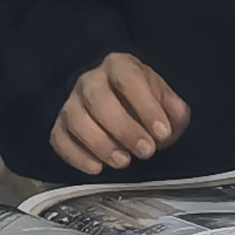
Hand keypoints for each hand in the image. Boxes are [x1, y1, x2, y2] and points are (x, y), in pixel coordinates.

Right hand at [51, 51, 187, 173]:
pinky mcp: (59, 125)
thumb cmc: (141, 100)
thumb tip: (176, 118)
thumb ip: (173, 108)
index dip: (146, 106)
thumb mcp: (163, 97)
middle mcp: (90, 80)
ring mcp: (71, 102)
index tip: (162, 133)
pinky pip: (59, 138)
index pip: (128, 79)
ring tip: (124, 161)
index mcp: (119, 66)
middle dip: (124, 128)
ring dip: (100, 144)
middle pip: (98, 99)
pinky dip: (76, 156)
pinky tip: (97, 168)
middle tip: (146, 151)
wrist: (112, 99)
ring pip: (75, 119)